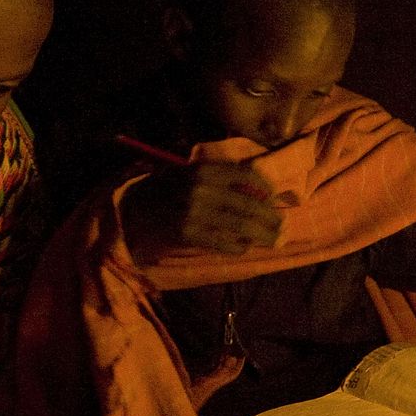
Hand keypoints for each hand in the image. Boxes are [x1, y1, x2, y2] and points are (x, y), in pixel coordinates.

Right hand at [121, 161, 280, 257]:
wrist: (132, 211)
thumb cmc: (166, 190)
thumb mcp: (191, 172)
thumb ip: (221, 177)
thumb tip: (261, 190)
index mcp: (203, 169)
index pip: (246, 175)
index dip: (266, 188)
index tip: (274, 198)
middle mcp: (201, 189)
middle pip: (249, 204)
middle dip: (271, 218)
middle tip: (283, 227)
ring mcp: (195, 213)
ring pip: (241, 226)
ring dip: (263, 235)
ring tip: (275, 240)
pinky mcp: (189, 235)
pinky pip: (224, 242)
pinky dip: (238, 246)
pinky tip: (244, 246)